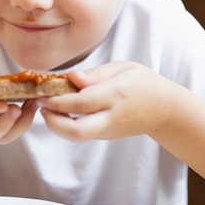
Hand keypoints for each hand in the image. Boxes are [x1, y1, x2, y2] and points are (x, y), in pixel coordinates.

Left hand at [36, 61, 171, 140]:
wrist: (164, 110)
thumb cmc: (142, 83)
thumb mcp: (123, 68)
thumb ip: (96, 74)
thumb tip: (71, 78)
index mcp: (117, 95)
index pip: (82, 102)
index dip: (59, 99)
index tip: (42, 91)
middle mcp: (112, 116)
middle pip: (77, 130)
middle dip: (53, 121)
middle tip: (40, 105)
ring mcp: (109, 130)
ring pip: (77, 136)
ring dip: (56, 125)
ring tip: (46, 108)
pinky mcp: (105, 136)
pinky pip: (82, 134)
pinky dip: (66, 125)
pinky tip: (59, 111)